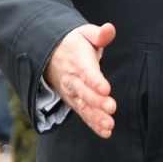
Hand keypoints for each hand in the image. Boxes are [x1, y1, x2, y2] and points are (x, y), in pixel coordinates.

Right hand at [45, 23, 117, 138]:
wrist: (50, 56)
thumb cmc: (75, 44)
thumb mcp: (85, 33)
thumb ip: (99, 34)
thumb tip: (109, 29)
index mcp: (78, 61)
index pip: (87, 73)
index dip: (95, 81)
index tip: (106, 89)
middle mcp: (73, 80)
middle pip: (84, 92)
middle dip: (97, 102)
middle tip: (111, 108)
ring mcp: (73, 94)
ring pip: (83, 107)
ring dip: (96, 117)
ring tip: (109, 126)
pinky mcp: (75, 102)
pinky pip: (83, 115)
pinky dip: (93, 124)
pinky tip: (106, 132)